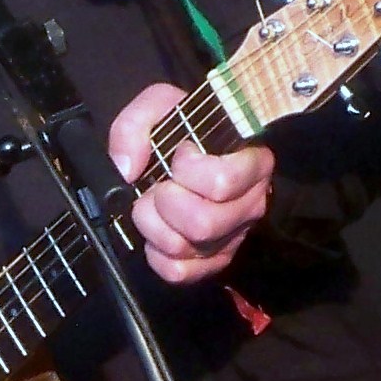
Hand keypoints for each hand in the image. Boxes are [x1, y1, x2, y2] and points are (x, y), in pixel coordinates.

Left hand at [109, 84, 273, 286]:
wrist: (183, 150)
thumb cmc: (181, 130)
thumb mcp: (159, 107)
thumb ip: (137, 125)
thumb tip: (128, 169)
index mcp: (252, 164)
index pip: (221, 183)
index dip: (188, 171)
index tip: (181, 154)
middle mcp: (250, 205)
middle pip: (202, 223)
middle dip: (165, 203)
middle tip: (160, 186)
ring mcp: (232, 237)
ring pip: (186, 247)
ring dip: (155, 226)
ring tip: (155, 205)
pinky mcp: (213, 261)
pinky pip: (178, 273)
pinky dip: (157, 254)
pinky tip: (158, 232)